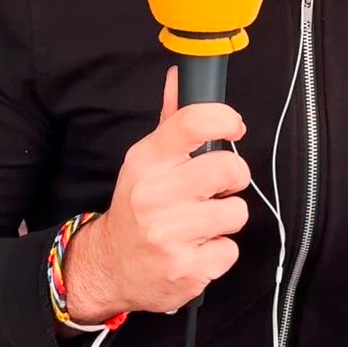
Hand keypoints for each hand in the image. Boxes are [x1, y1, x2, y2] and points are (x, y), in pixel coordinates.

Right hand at [62, 66, 250, 322]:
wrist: (110, 266)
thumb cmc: (136, 207)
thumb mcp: (145, 161)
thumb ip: (171, 120)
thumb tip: (180, 77)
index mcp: (148, 161)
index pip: (192, 122)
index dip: (224, 118)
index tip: (235, 125)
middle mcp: (156, 195)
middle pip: (229, 168)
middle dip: (234, 178)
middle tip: (219, 187)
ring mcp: (170, 234)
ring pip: (237, 212)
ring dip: (226, 218)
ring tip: (202, 221)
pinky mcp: (186, 269)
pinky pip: (230, 250)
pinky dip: (219, 252)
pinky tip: (196, 248)